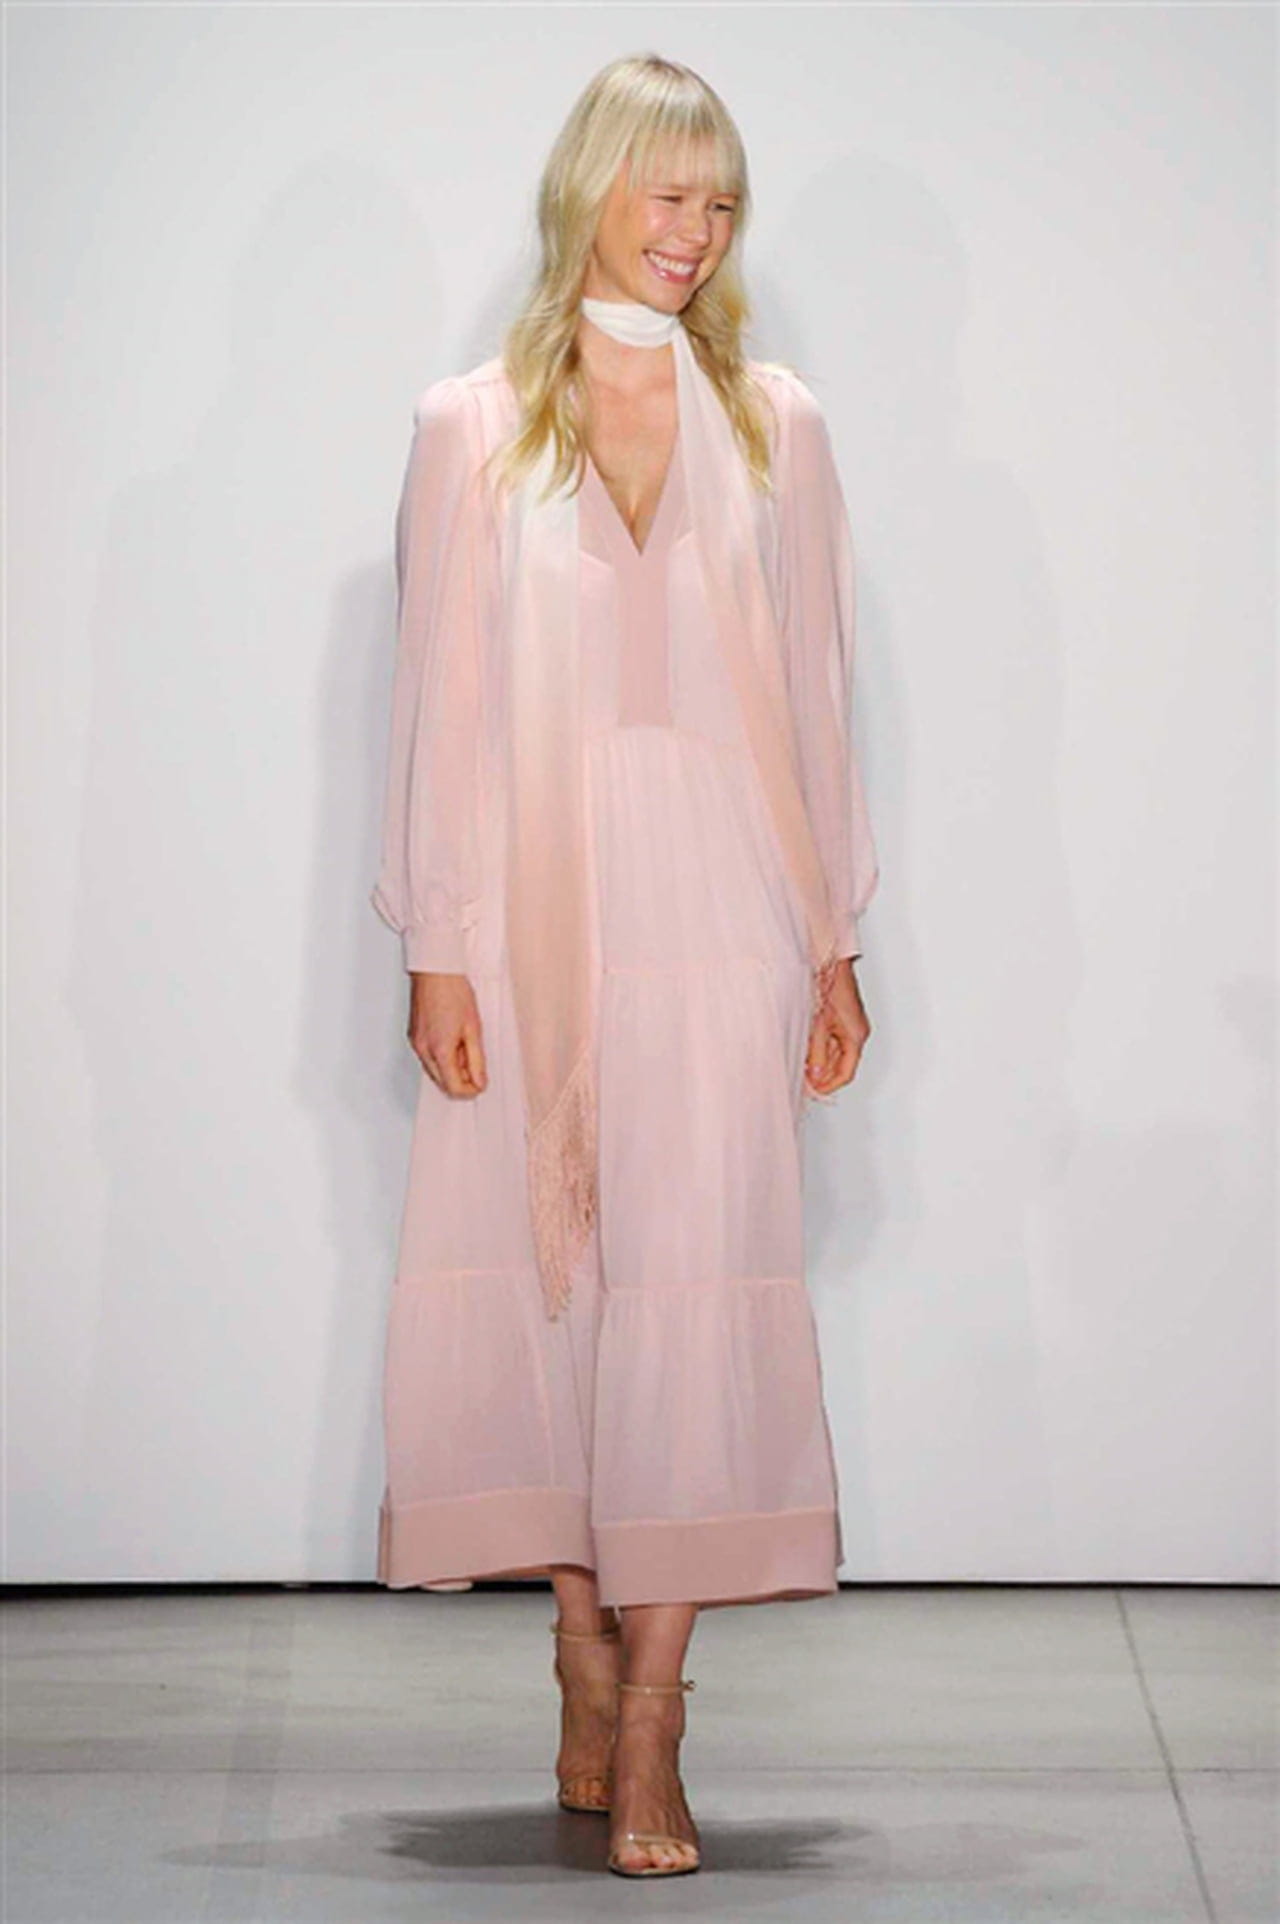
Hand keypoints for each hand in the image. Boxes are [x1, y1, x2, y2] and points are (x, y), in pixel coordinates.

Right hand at [408, 972, 488, 1097]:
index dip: (470, 1090)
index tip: (481, 1084)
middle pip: (442, 1082)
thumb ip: (476, 1059)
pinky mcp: (413, 1036)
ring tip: (466, 1046)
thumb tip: (479, 1081)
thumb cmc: (453, 991)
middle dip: (460, 1080)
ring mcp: (416, 1043)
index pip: (453, 1087)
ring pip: (434, 1070)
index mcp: (439, 1050)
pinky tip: (453, 1041)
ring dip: (451, 1068)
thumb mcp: (474, 1028)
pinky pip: (428, 1057)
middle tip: (476, 1066)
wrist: (435, 970)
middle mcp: (423, 1050)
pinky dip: (442, 1057)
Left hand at [805, 958, 869, 1098]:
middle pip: (842, 1064)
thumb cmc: (828, 984)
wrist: (829, 960)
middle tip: (804, 1081)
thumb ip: (817, 1052)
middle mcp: (857, 1031)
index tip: (813, 1090)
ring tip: (803, 1066)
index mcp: (856, 1036)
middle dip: (823, 1075)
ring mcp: (851, 1024)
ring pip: (837, 1053)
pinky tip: (807, 1048)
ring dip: (821, 1062)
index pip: (846, 1073)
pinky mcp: (843, 1016)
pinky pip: (834, 1040)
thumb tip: (815, 1074)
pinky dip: (821, 1048)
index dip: (829, 1085)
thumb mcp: (818, 1024)